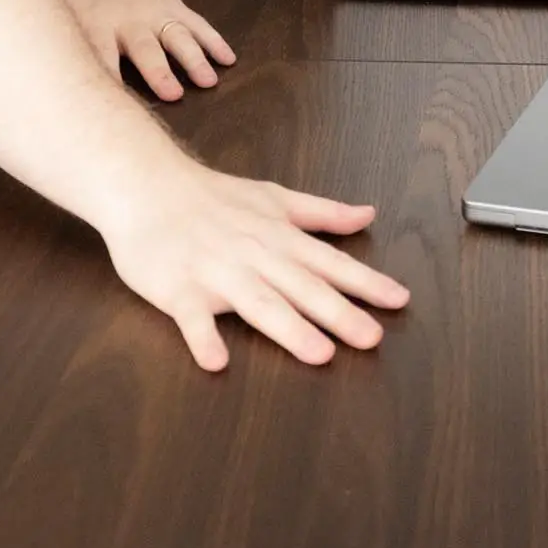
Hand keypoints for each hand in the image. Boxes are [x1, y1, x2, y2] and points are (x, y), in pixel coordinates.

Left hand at [59, 0, 237, 101]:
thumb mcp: (65, 20)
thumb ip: (73, 50)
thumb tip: (68, 91)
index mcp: (96, 24)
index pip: (101, 55)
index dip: (109, 79)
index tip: (117, 107)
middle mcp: (130, 20)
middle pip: (145, 48)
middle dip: (159, 71)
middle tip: (173, 95)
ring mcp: (156, 12)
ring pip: (178, 36)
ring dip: (194, 59)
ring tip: (208, 81)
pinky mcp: (175, 7)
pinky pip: (198, 24)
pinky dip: (214, 41)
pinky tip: (229, 59)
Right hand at [100, 161, 411, 371]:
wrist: (147, 186)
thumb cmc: (214, 197)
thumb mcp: (275, 199)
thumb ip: (323, 213)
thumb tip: (368, 214)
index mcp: (280, 237)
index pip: (331, 262)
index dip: (366, 282)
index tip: (400, 301)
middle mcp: (256, 255)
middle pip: (302, 287)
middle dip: (339, 313)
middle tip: (372, 338)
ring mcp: (217, 272)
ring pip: (258, 303)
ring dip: (289, 328)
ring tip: (320, 354)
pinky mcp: (179, 288)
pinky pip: (192, 318)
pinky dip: (203, 337)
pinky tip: (216, 361)